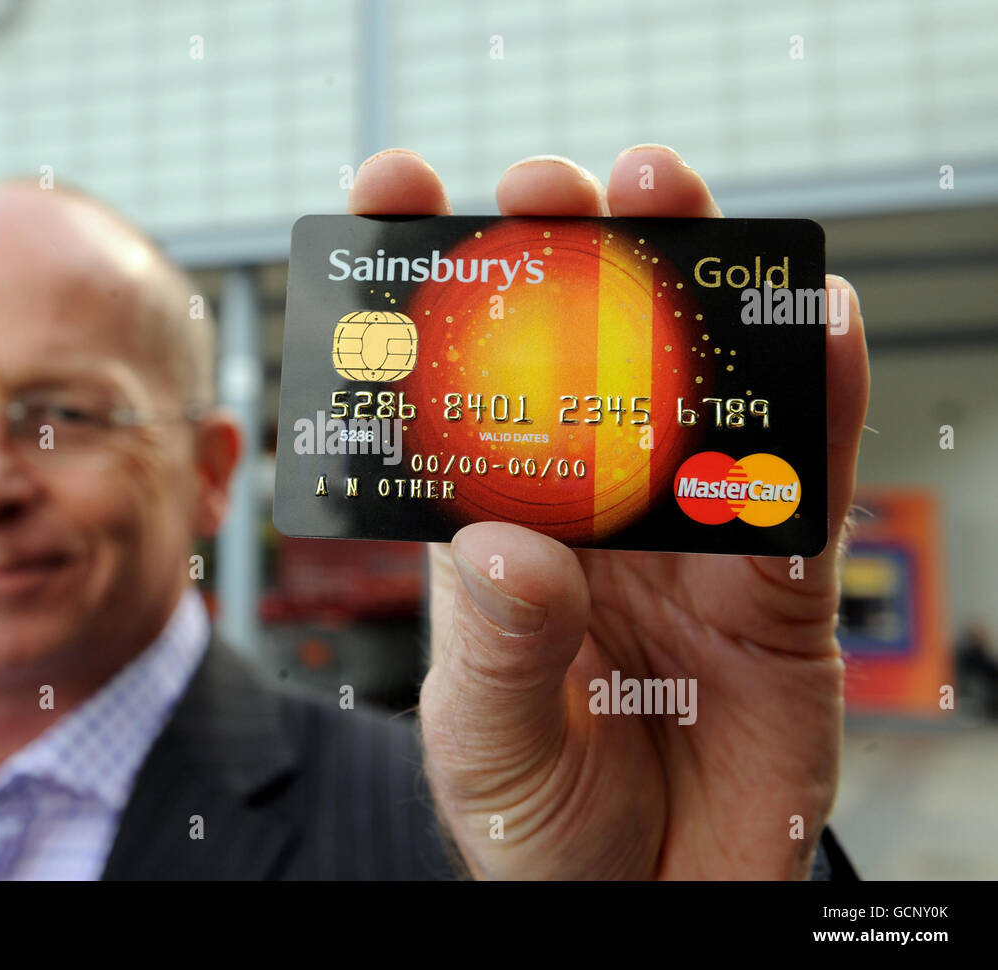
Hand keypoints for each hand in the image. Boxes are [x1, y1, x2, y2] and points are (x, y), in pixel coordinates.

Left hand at [348, 145, 869, 878]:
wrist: (643, 905)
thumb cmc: (539, 821)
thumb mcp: (486, 746)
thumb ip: (496, 653)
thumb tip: (513, 547)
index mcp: (495, 538)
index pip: (453, 398)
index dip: (425, 292)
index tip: (390, 191)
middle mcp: (591, 517)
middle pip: (581, 365)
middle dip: (561, 261)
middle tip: (542, 189)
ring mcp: (688, 543)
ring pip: (695, 394)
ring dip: (689, 291)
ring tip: (665, 197)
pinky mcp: (778, 590)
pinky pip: (803, 490)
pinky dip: (818, 409)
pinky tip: (818, 321)